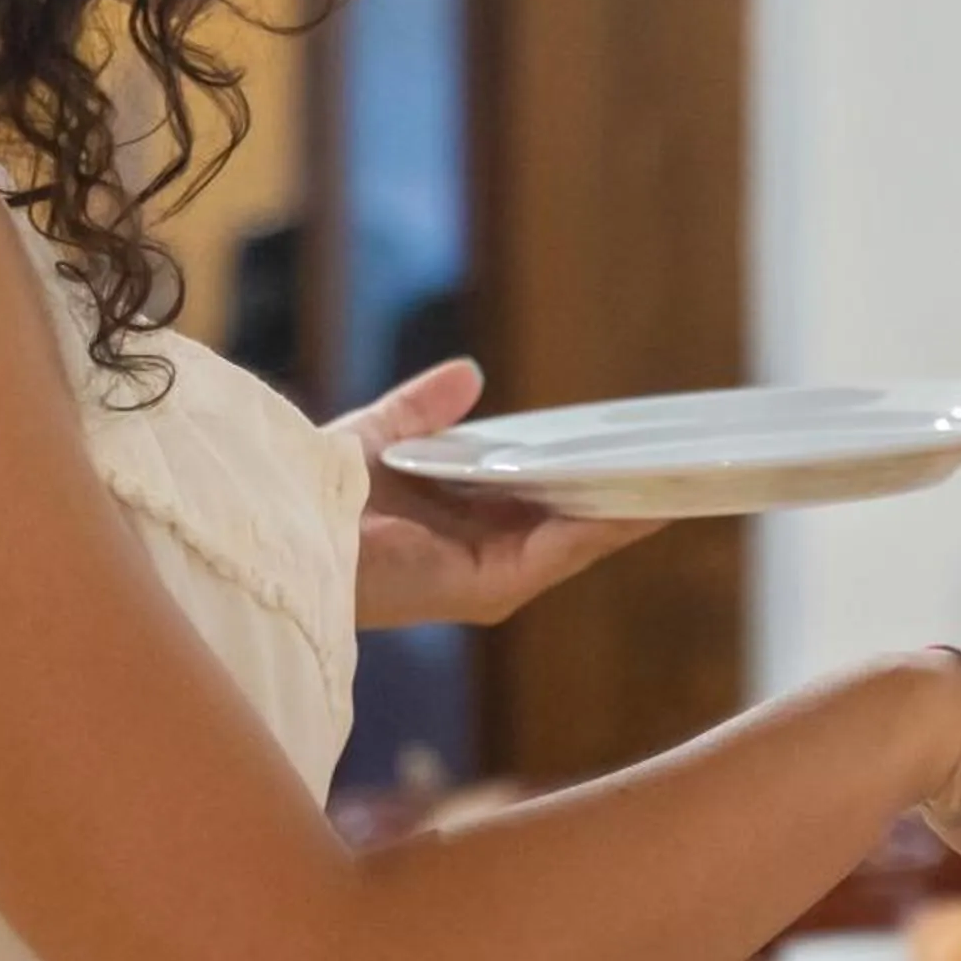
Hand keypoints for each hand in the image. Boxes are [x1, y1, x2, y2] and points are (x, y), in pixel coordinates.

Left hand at [331, 361, 664, 629]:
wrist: (278, 526)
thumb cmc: (311, 492)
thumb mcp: (384, 436)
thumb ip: (424, 411)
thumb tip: (469, 373)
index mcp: (466, 531)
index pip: (544, 504)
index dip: (587, 475)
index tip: (630, 448)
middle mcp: (488, 561)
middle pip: (576, 524)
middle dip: (626, 492)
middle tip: (680, 456)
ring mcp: (495, 578)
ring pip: (582, 538)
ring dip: (631, 507)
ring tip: (681, 472)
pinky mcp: (492, 586)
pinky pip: (565, 548)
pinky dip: (607, 523)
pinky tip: (643, 497)